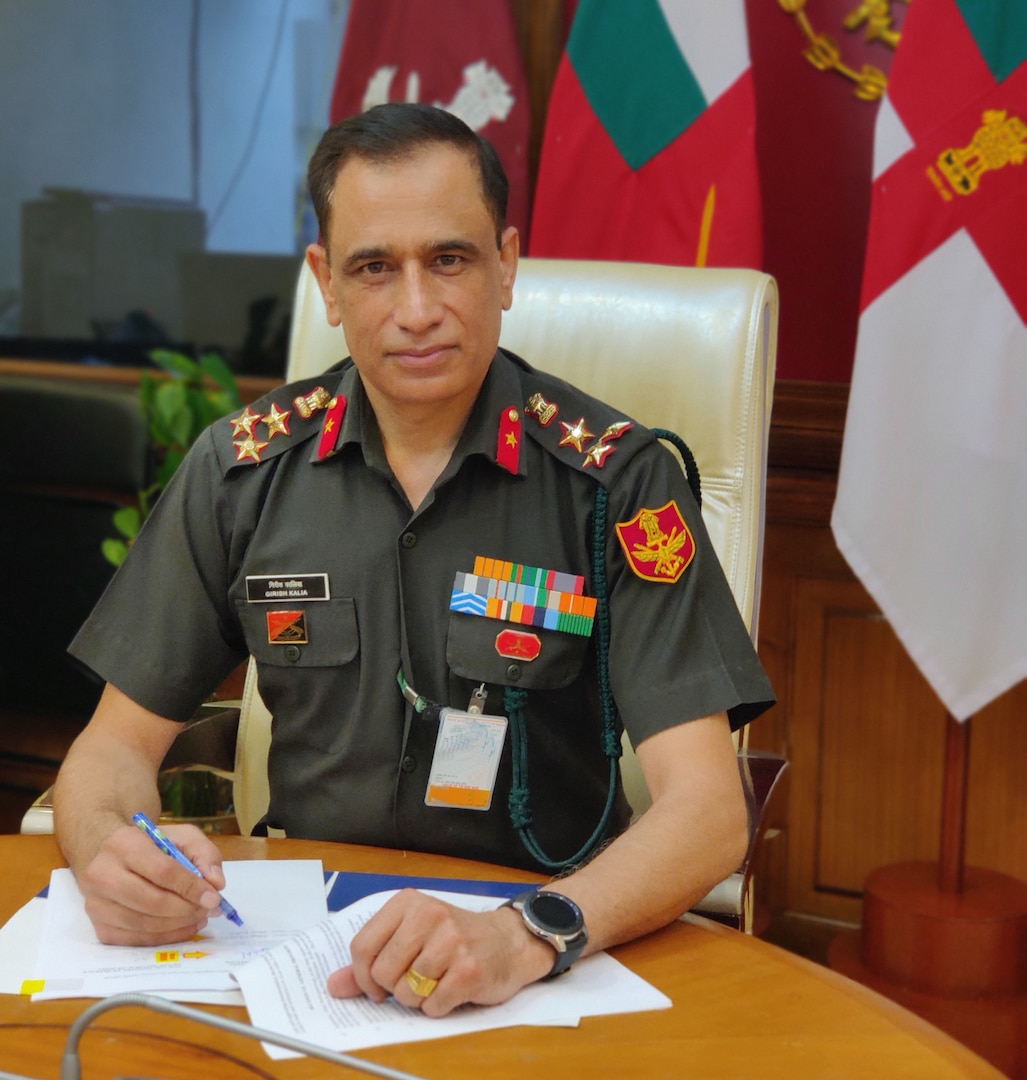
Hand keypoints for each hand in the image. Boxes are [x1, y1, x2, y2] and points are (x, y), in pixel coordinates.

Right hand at [74, 821, 225, 945]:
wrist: (114, 857)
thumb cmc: (151, 845)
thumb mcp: (182, 836)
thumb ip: (204, 854)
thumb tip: (216, 884)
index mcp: (123, 844)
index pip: (162, 871)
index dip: (191, 887)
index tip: (214, 897)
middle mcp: (101, 874)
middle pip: (152, 902)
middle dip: (186, 909)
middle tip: (208, 910)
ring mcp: (95, 904)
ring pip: (143, 924)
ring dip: (178, 925)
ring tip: (199, 917)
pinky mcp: (98, 926)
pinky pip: (134, 940)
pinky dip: (163, 938)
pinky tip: (182, 928)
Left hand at [326, 889, 554, 1016]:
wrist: (508, 941)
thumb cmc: (454, 939)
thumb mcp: (411, 936)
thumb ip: (370, 960)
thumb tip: (333, 986)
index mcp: (407, 902)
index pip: (362, 946)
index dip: (362, 976)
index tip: (376, 985)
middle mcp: (429, 915)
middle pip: (382, 973)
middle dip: (394, 988)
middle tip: (414, 980)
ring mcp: (451, 941)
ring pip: (406, 993)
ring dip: (418, 998)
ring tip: (436, 980)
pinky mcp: (469, 968)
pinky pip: (432, 1006)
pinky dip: (438, 1006)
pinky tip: (452, 988)